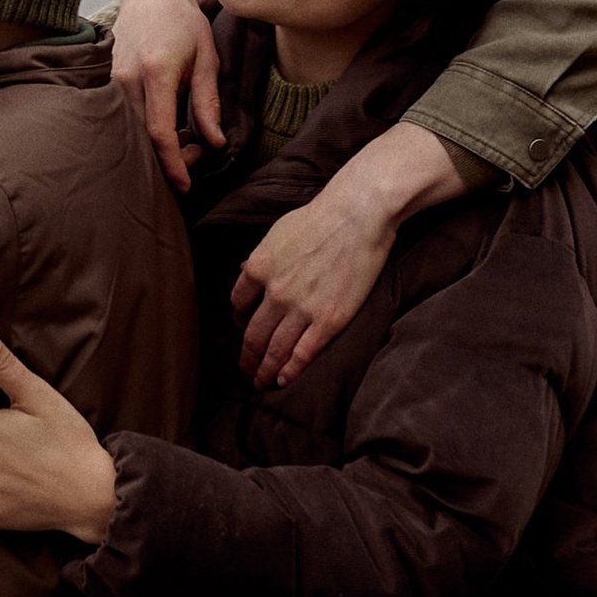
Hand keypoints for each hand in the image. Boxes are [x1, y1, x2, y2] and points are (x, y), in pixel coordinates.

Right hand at [111, 0, 221, 190]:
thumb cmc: (184, 24)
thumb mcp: (206, 58)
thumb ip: (208, 101)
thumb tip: (215, 142)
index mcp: (155, 71)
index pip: (159, 132)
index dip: (172, 164)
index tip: (185, 185)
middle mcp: (126, 78)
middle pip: (141, 138)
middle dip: (169, 158)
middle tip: (197, 152)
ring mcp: (110, 80)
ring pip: (130, 131)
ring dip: (157, 146)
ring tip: (186, 138)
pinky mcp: (105, 81)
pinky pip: (121, 117)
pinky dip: (144, 131)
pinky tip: (166, 126)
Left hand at [230, 123, 488, 383]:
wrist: (358, 215)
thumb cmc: (321, 216)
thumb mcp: (278, 232)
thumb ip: (262, 257)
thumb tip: (247, 271)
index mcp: (258, 267)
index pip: (238, 304)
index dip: (239, 321)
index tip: (242, 329)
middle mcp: (275, 292)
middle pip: (252, 334)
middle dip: (247, 356)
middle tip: (245, 370)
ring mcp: (301, 309)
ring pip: (275, 349)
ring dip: (265, 369)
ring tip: (260, 381)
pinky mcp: (329, 320)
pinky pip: (303, 353)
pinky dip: (290, 371)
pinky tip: (283, 380)